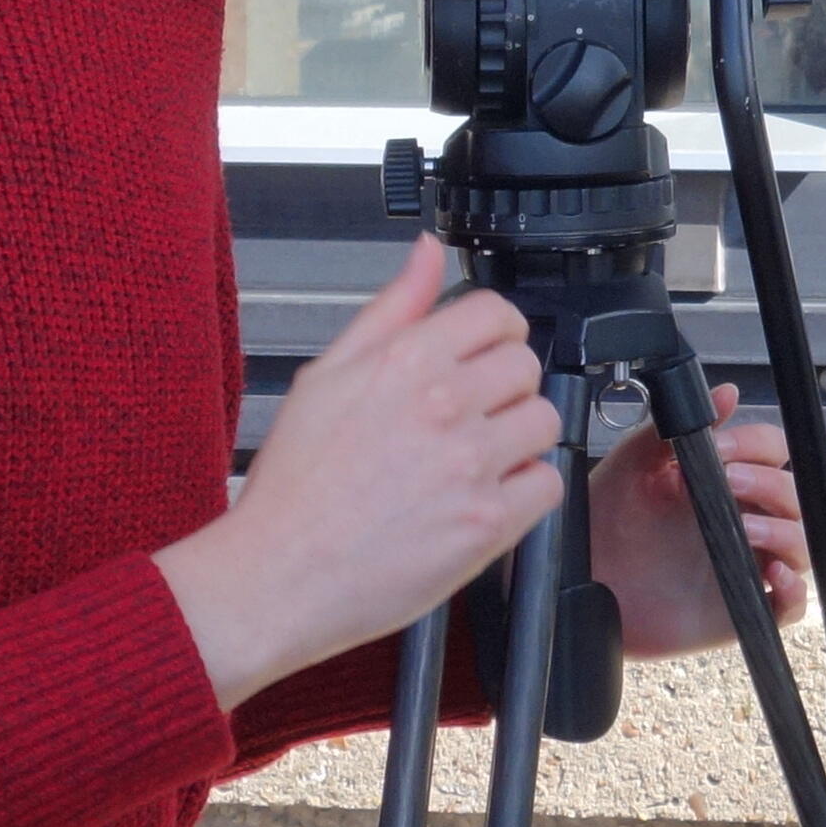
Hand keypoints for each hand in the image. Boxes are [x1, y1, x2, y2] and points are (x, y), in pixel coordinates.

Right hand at [155, 242, 561, 704]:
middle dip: (503, 388)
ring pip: (543, 422)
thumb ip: (392, 309)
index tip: (482, 355)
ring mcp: (471, 465)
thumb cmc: (296, 485)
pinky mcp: (488, 522)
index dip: (493, 334)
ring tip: (471, 461)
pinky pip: (547, 485)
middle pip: (526, 367)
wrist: (279, 573)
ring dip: (517, 439)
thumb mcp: (328, 375)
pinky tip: (481, 497)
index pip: (497, 313)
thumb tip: (427, 253)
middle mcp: (445, 406)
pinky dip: (524, 492)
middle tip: (467, 418)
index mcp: (406, 362)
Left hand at [590, 387, 810, 658]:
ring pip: (798, 544)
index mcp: (721, 482)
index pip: (770, 453)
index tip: (721, 450)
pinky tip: (773, 576)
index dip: (756, 446)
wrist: (581, 582)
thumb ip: (674, 428)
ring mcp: (745, 565)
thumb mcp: (632, 466)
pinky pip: (791, 605)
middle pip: (791, 496)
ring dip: (785, 533)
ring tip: (747, 531)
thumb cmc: (604, 524)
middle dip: (768, 485)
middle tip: (731, 483)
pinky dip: (795, 592)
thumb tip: (726, 393)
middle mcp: (740, 520)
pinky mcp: (742, 610)